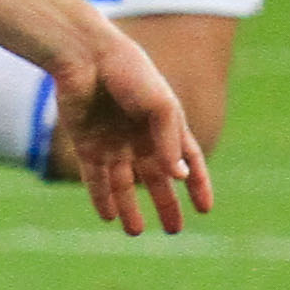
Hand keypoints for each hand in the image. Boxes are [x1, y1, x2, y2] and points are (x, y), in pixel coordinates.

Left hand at [50, 26, 211, 236]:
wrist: (85, 57)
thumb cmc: (129, 73)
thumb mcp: (160, 106)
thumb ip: (169, 141)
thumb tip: (179, 177)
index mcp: (164, 123)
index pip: (187, 159)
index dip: (198, 183)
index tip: (205, 209)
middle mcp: (139, 136)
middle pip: (155, 178)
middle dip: (165, 203)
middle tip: (174, 230)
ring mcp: (112, 141)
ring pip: (123, 184)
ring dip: (129, 208)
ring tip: (135, 232)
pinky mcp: (86, 144)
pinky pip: (96, 178)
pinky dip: (102, 198)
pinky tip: (109, 217)